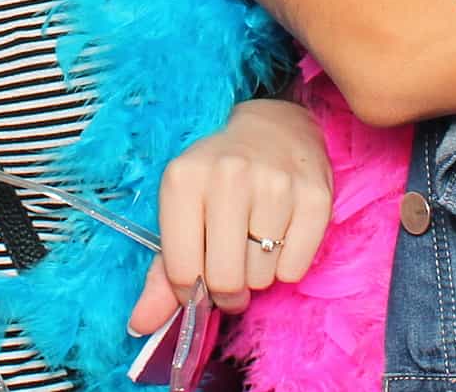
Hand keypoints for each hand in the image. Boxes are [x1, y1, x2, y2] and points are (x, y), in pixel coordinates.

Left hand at [128, 98, 332, 333]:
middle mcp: (228, 176)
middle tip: (230, 274)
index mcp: (183, 179)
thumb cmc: (218, 178)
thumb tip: (141, 325)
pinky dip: (286, 267)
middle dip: (226, 291)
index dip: (189, 291)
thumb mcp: (181, 212)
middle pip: (224, 279)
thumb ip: (160, 273)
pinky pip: (295, 269)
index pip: (182, 271)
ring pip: (262, 277)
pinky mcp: (315, 197)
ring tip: (255, 242)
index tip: (198, 280)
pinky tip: (280, 235)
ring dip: (257, 274)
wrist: (273, 129)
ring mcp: (275, 184)